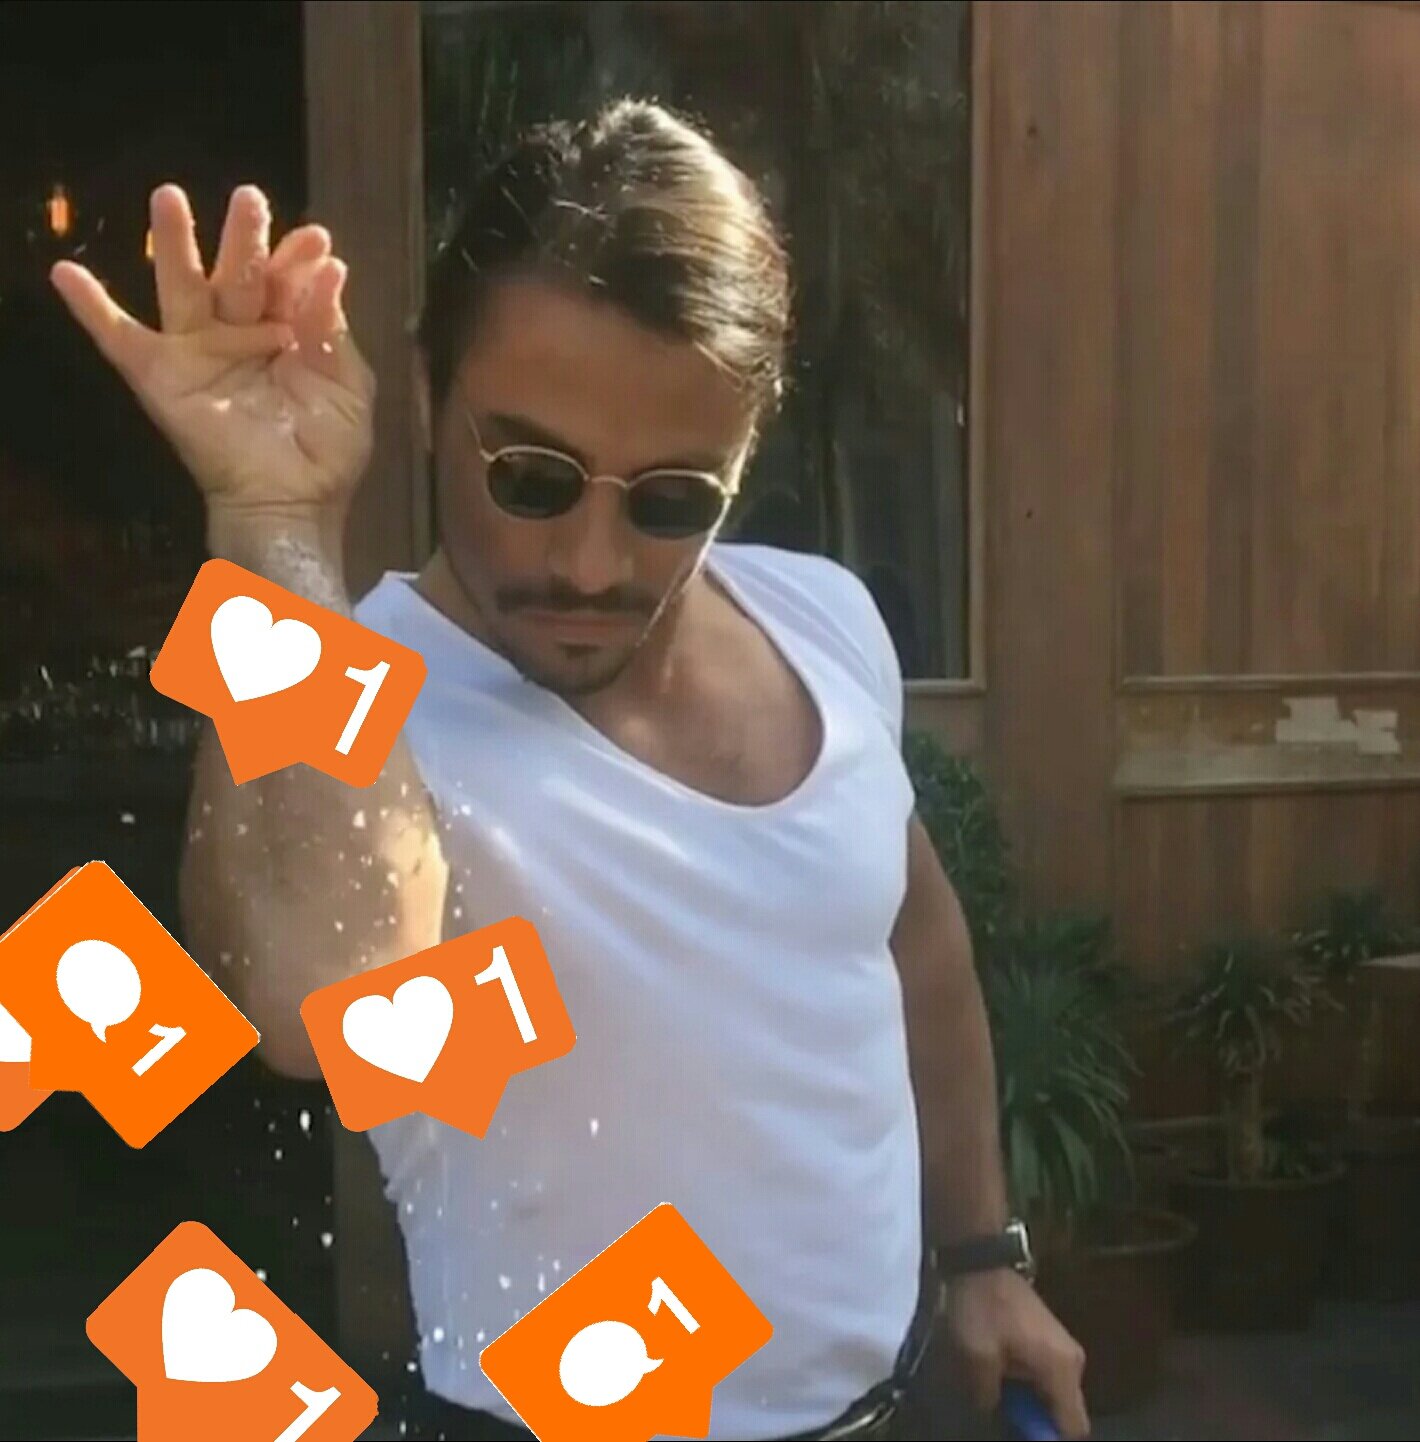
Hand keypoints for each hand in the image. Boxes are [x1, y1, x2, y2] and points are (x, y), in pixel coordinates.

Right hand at [49, 184, 374, 520]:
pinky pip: (120, 340)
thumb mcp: (346, 386)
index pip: (287, 283)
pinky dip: (92, 309)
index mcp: (286, 332)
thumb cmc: (327, 451)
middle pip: (236, 274)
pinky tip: (65, 272)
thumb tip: (331, 269)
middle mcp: (238, 334)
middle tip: (250, 198)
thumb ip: (331, 330)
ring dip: (172, 243)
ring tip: (168, 197)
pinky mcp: (163, 379)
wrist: (295, 503)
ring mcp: (198, 353)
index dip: (298, 259)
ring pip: (182, 288)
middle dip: (244, 237)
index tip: (317, 240)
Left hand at [940, 1270, 1089, 1438]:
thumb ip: (989, 1399)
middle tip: (1006, 1419)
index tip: (1022, 1435)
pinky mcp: (1049, 1340)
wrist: (981, 1259)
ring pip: (1054, 1396)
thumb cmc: (982, 1308)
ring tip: (1001, 1399)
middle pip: (1065, 1413)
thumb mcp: (976, 1358)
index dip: (1049, 1439)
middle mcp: (1072, 1362)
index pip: (1074, 1427)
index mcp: (1062, 1369)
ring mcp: (1063, 1349)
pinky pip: (1046, 1379)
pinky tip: (1002, 1379)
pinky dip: (1028, 1387)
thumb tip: (993, 1416)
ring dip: (1031, 1404)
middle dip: (1038, 1423)